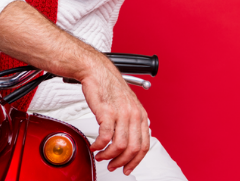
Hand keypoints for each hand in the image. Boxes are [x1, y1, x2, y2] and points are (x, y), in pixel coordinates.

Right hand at [81, 59, 149, 175]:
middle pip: (133, 148)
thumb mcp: (127, 104)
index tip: (127, 167)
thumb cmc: (109, 87)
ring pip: (120, 146)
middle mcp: (133, 114)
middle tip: (113, 165)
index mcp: (141, 114)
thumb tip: (128, 142)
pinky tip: (95, 146)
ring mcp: (122, 113)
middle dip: (122, 162)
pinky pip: (105, 137)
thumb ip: (130, 122)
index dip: (136, 160)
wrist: (97, 71)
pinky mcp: (107, 112)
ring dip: (109, 155)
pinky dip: (99, 146)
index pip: (144, 145)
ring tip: (101, 156)